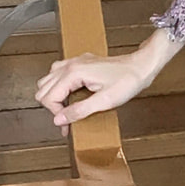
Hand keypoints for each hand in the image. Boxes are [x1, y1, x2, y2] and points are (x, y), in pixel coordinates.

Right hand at [34, 49, 153, 127]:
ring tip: (67, 108)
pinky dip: (58, 86)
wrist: (141, 66)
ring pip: (48, 80)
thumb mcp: (105, 101)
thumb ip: (79, 110)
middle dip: (52, 106)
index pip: (48, 97)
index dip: (56, 113)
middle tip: (67, 118)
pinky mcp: (80, 63)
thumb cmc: (127, 81)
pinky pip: (58, 73)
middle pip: (43, 88)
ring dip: (53, 96)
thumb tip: (59, 120)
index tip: (68, 124)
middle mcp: (70, 65)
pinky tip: (70, 95)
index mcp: (74, 73)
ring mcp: (75, 62)